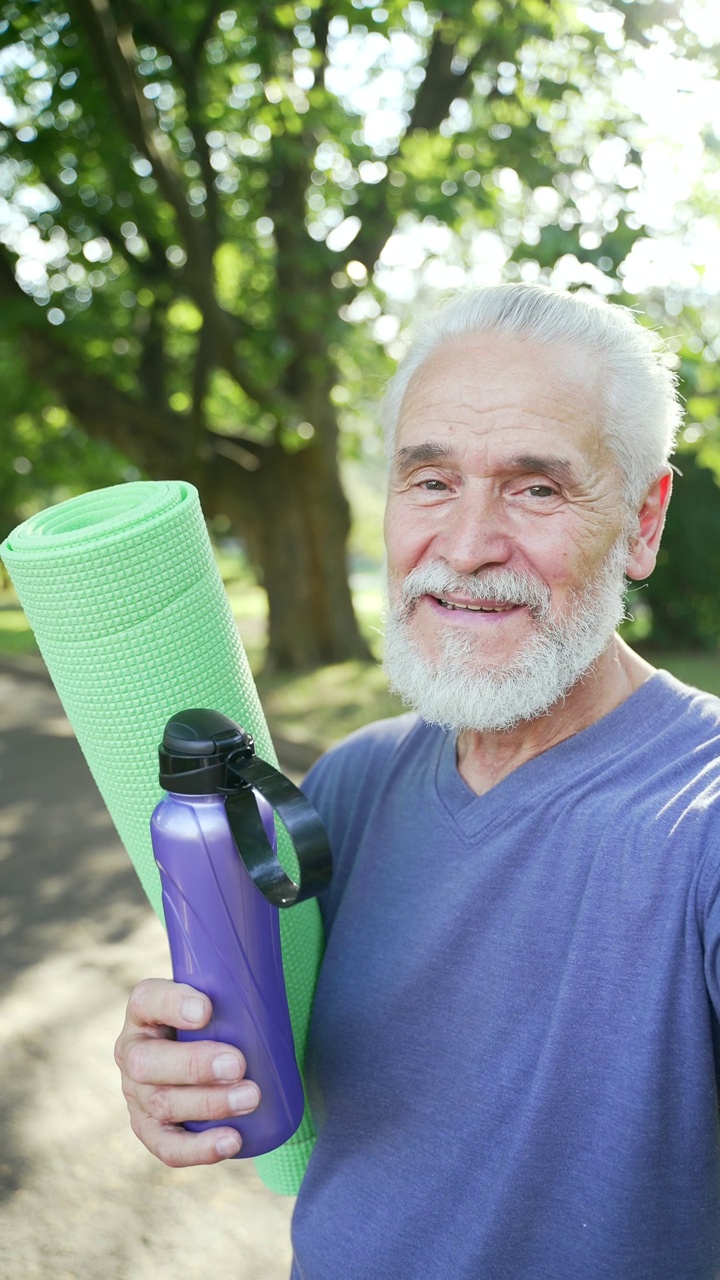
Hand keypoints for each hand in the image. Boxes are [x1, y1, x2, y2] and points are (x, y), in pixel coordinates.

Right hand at [114, 978, 260, 1166]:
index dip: (171, 1004)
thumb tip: (271, 973)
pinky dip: (200, 1149)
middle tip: (239, 1063)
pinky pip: (168, 1147)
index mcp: (144, 1011)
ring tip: (251, 1098)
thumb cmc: (217, 1017)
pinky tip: (232, 1142)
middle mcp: (132, 1052)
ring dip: (209, 1104)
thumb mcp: (216, 995)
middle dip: (195, 1064)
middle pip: (147, 1062)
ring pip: (162, 1104)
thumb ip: (235, 984)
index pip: (147, 1001)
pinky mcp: (150, 1130)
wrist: (205, 1052)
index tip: (207, 1008)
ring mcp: (137, 1095)